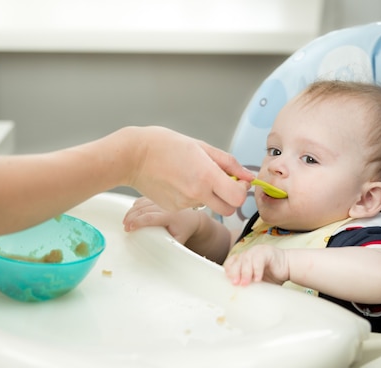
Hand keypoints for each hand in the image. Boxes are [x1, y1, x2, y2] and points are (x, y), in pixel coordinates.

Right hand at [123, 197, 201, 244]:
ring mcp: (160, 201)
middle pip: (143, 209)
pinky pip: (143, 200)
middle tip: (125, 227)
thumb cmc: (184, 229)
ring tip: (125, 221)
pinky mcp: (157, 198)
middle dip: (131, 217)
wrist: (191, 218)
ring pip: (142, 203)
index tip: (130, 228)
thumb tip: (161, 255)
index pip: (150, 217)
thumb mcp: (179, 239)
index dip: (138, 221)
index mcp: (170, 215)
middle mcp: (165, 206)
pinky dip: (135, 206)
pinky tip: (131, 212)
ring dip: (131, 212)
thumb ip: (171, 247)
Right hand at [127, 127, 252, 215]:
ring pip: (209, 206)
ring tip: (192, 175)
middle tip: (221, 183)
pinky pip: (191, 205)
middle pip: (228, 210)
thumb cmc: (164, 145)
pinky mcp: (173, 208)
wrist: (133, 156)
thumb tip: (248, 176)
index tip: (237, 181)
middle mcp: (196, 193)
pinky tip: (179, 181)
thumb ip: (228, 163)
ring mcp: (184, 203)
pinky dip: (191, 196)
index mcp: (206, 176)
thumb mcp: (201, 147)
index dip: (241, 190)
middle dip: (230, 199)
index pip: (238, 198)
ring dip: (209, 195)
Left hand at [223, 245, 289, 285]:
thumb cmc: (272, 275)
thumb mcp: (257, 280)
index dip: (229, 271)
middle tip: (235, 284)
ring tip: (245, 283)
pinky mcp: (267, 252)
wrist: (288, 267)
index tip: (230, 281)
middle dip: (235, 273)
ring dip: (245, 273)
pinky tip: (258, 279)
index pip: (230, 263)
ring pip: (247, 259)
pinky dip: (257, 270)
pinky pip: (259, 260)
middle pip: (237, 261)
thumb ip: (248, 283)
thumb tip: (237, 294)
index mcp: (244, 259)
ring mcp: (257, 251)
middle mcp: (249, 253)